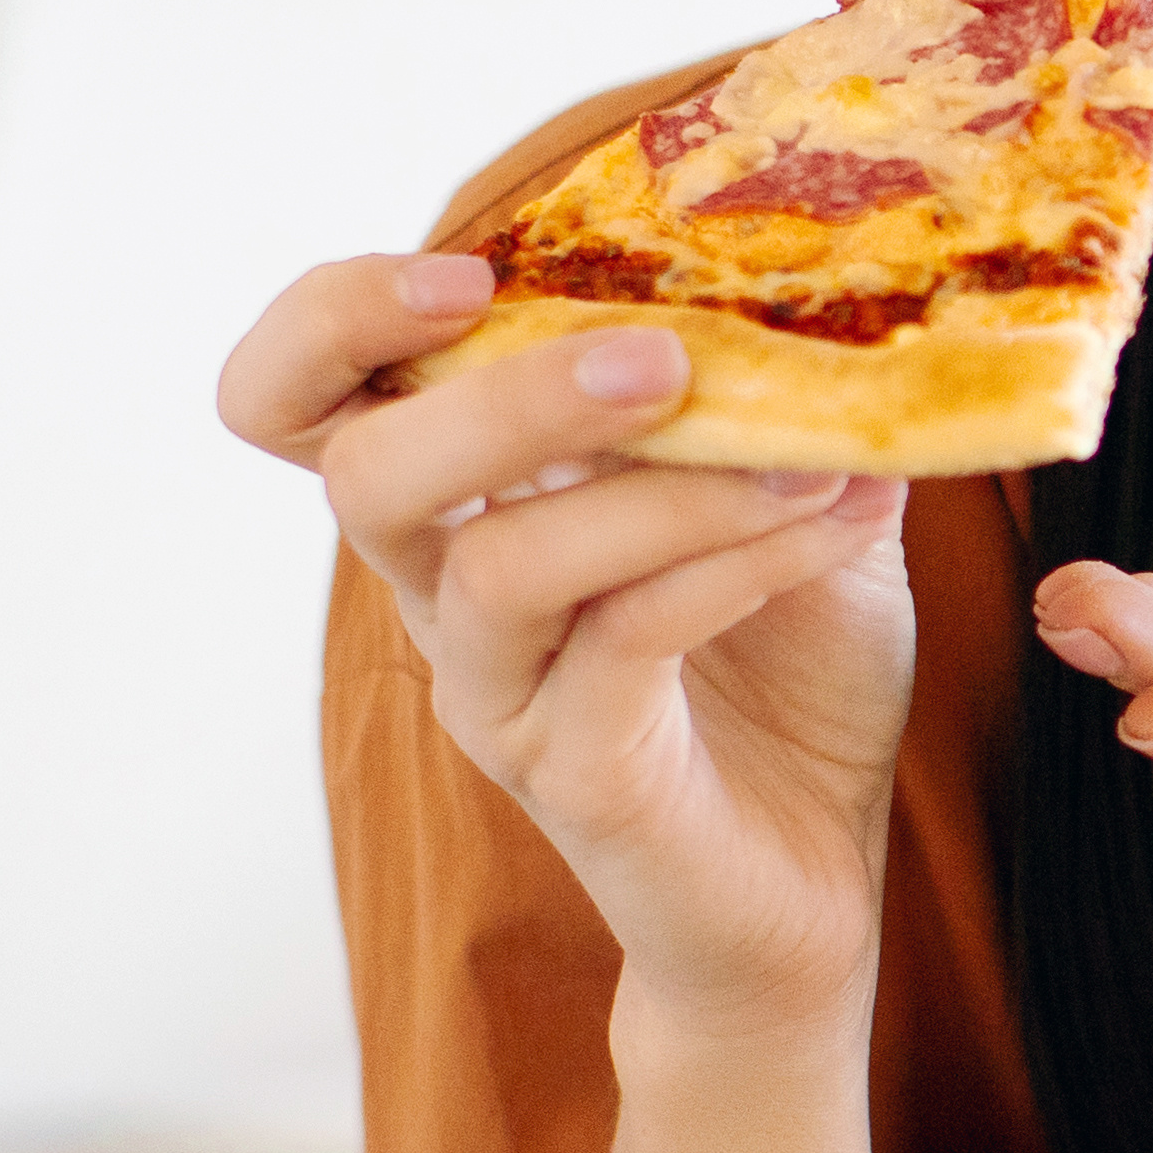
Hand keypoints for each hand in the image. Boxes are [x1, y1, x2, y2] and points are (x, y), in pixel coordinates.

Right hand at [217, 256, 912, 1030]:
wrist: (810, 883)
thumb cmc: (784, 681)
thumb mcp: (790, 494)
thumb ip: (782, 391)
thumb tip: (850, 269)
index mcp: (463, 502)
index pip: (302, 397)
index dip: (335, 322)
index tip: (468, 271)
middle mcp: (445, 594)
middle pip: (360, 472)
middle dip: (502, 395)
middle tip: (658, 358)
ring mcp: (500, 692)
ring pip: (498, 565)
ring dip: (661, 487)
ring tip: (810, 455)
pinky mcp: (576, 772)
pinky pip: (624, 641)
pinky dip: (735, 563)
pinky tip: (839, 519)